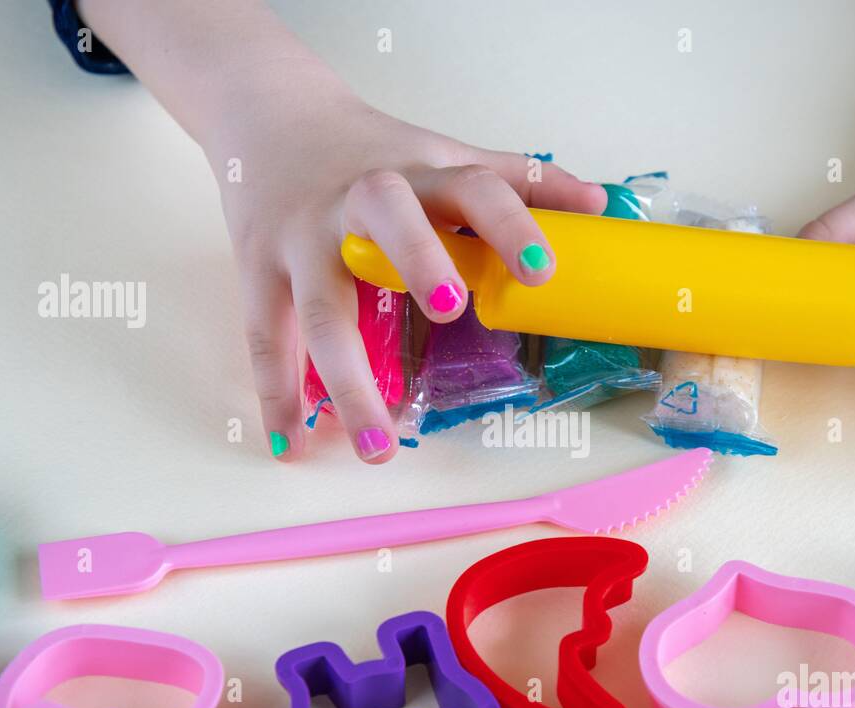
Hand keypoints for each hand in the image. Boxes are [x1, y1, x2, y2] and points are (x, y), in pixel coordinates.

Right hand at [204, 72, 604, 462]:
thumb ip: (517, 180)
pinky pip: (266, 337)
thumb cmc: (371, 149)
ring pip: (322, 308)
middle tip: (449, 308)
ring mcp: (302, 237)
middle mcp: (359, 200)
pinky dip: (275, 394)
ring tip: (377, 446)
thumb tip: (597, 204)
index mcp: (420, 176)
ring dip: (347, 380)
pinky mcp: (257, 269)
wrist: (268, 115)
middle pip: (386, 223)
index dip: (510, 225)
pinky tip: (288, 442)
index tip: (543, 269)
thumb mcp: (444, 154)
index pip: (474, 190)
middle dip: (417, 259)